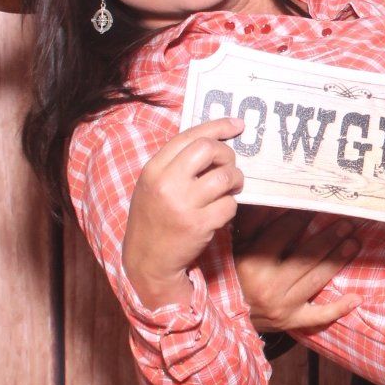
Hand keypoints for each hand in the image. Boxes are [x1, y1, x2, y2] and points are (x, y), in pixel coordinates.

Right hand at [122, 116, 247, 309]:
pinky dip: (230, 206)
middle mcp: (166, 183)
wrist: (147, 260)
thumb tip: (215, 142)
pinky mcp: (199, 225)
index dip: (218, 126)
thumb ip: (176, 163)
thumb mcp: (153, 185)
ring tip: (230, 188)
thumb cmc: (154, 218)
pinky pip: (229, 205)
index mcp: (154, 169)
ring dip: (235, 180)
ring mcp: (183, 204)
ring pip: (225, 177)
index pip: (189, 135)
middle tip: (229, 166)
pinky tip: (220, 212)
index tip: (237, 125)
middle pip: (209, 149)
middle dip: (227, 154)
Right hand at [233, 208, 362, 335]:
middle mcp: (268, 286)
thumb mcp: (239, 246)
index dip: (300, 219)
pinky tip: (357, 299)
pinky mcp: (292, 322)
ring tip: (354, 244)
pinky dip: (339, 309)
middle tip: (347, 224)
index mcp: (251, 263)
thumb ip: (253, 223)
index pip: (281, 236)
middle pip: (305, 258)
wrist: (230, 315)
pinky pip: (319, 317)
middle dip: (328, 239)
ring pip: (315, 280)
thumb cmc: (237, 274)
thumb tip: (272, 201)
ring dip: (337, 261)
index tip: (316, 207)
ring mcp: (282, 306)